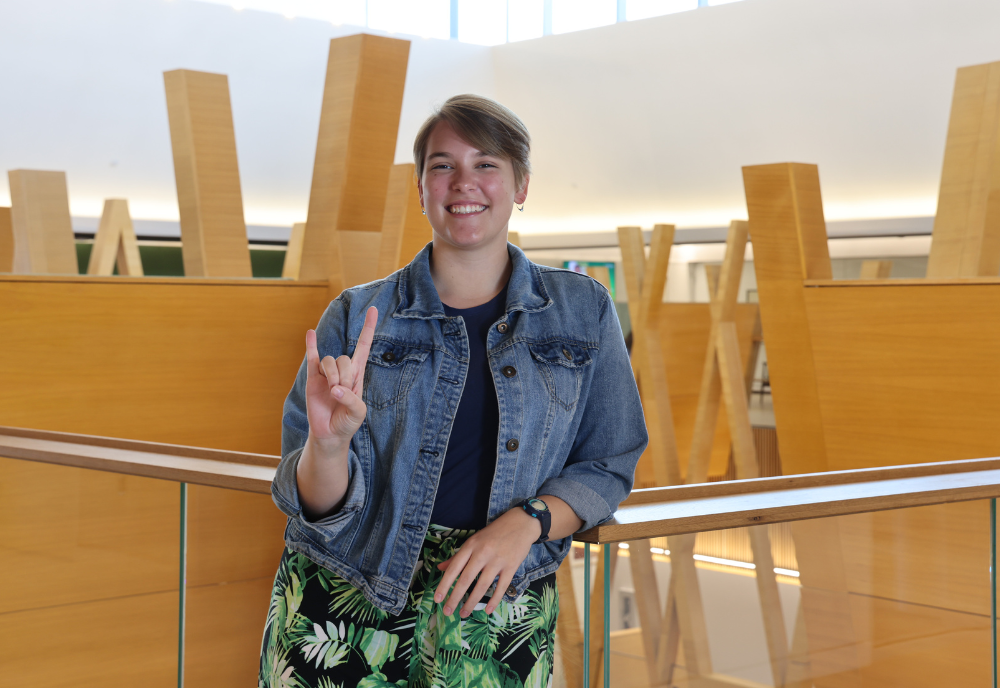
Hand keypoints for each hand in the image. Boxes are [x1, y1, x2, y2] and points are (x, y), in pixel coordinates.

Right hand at [304, 306, 377, 446]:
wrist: (329, 434)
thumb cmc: (347, 422)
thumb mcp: (357, 413)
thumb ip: (350, 399)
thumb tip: (334, 388)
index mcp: (357, 375)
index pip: (363, 346)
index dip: (368, 329)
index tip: (373, 309)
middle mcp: (343, 370)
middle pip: (344, 359)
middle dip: (344, 376)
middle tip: (341, 393)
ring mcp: (327, 373)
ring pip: (329, 361)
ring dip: (331, 376)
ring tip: (331, 391)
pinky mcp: (313, 378)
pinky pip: (312, 357)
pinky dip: (311, 345)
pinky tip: (311, 333)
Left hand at [433, 507, 541, 617]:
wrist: (521, 523)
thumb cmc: (494, 532)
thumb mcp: (474, 540)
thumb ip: (458, 556)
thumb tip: (440, 568)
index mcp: (471, 545)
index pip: (454, 568)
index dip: (444, 584)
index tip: (437, 599)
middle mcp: (482, 553)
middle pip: (466, 579)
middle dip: (455, 597)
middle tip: (448, 612)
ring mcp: (498, 560)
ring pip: (482, 585)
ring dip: (472, 602)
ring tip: (464, 614)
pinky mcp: (511, 566)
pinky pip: (502, 586)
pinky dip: (494, 599)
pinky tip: (488, 610)